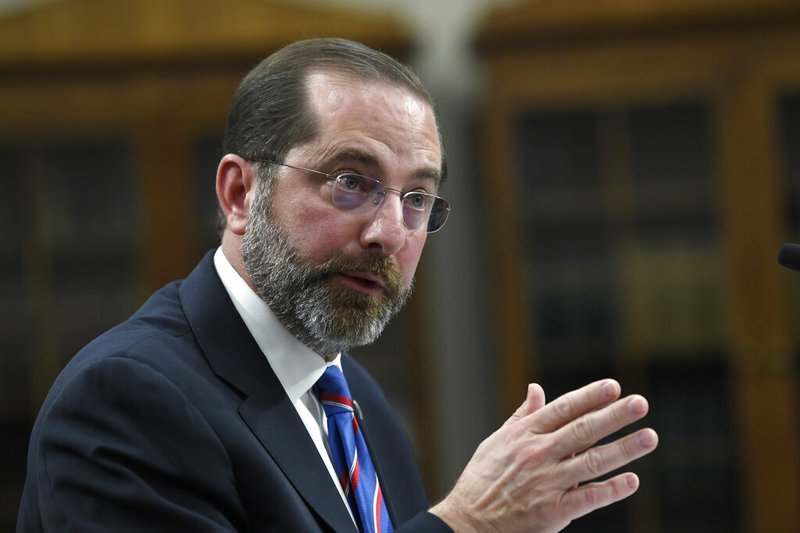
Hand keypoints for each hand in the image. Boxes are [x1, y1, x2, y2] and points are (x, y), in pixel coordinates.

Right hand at [430, 379, 657, 531]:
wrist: (468, 521)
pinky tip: (632, 481)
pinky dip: (610, 490)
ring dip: (624, 449)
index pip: (564, 409)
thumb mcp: (497, 441)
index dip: (590, 397)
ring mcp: (547, 483)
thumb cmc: (482, 479)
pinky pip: (587, 498)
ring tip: (649, 437)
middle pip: (583, 430)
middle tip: (641, 404)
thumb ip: (522, 416)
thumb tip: (537, 389)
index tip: (614, 386)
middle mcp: (538, 454)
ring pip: (592, 462)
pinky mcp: (552, 511)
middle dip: (614, 416)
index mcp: (525, 434)